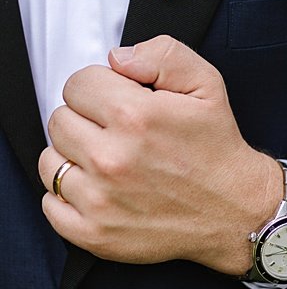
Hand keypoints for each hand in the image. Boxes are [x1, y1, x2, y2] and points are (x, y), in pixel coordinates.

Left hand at [37, 36, 282, 275]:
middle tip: (119, 131)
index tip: (121, 100)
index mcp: (136, 116)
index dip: (101, 86)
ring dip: (75, 156)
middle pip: (59, 120)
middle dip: (86, 118)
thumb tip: (117, 58)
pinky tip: (101, 188)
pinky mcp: (93, 233)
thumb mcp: (208, 85)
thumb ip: (164, 55)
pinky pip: (49, 203)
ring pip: (49, 161)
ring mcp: (100, 199)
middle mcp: (112, 158)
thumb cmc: (217, 147)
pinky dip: (68, 195)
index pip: (77, 84)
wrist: (236, 210)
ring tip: (111, 159)